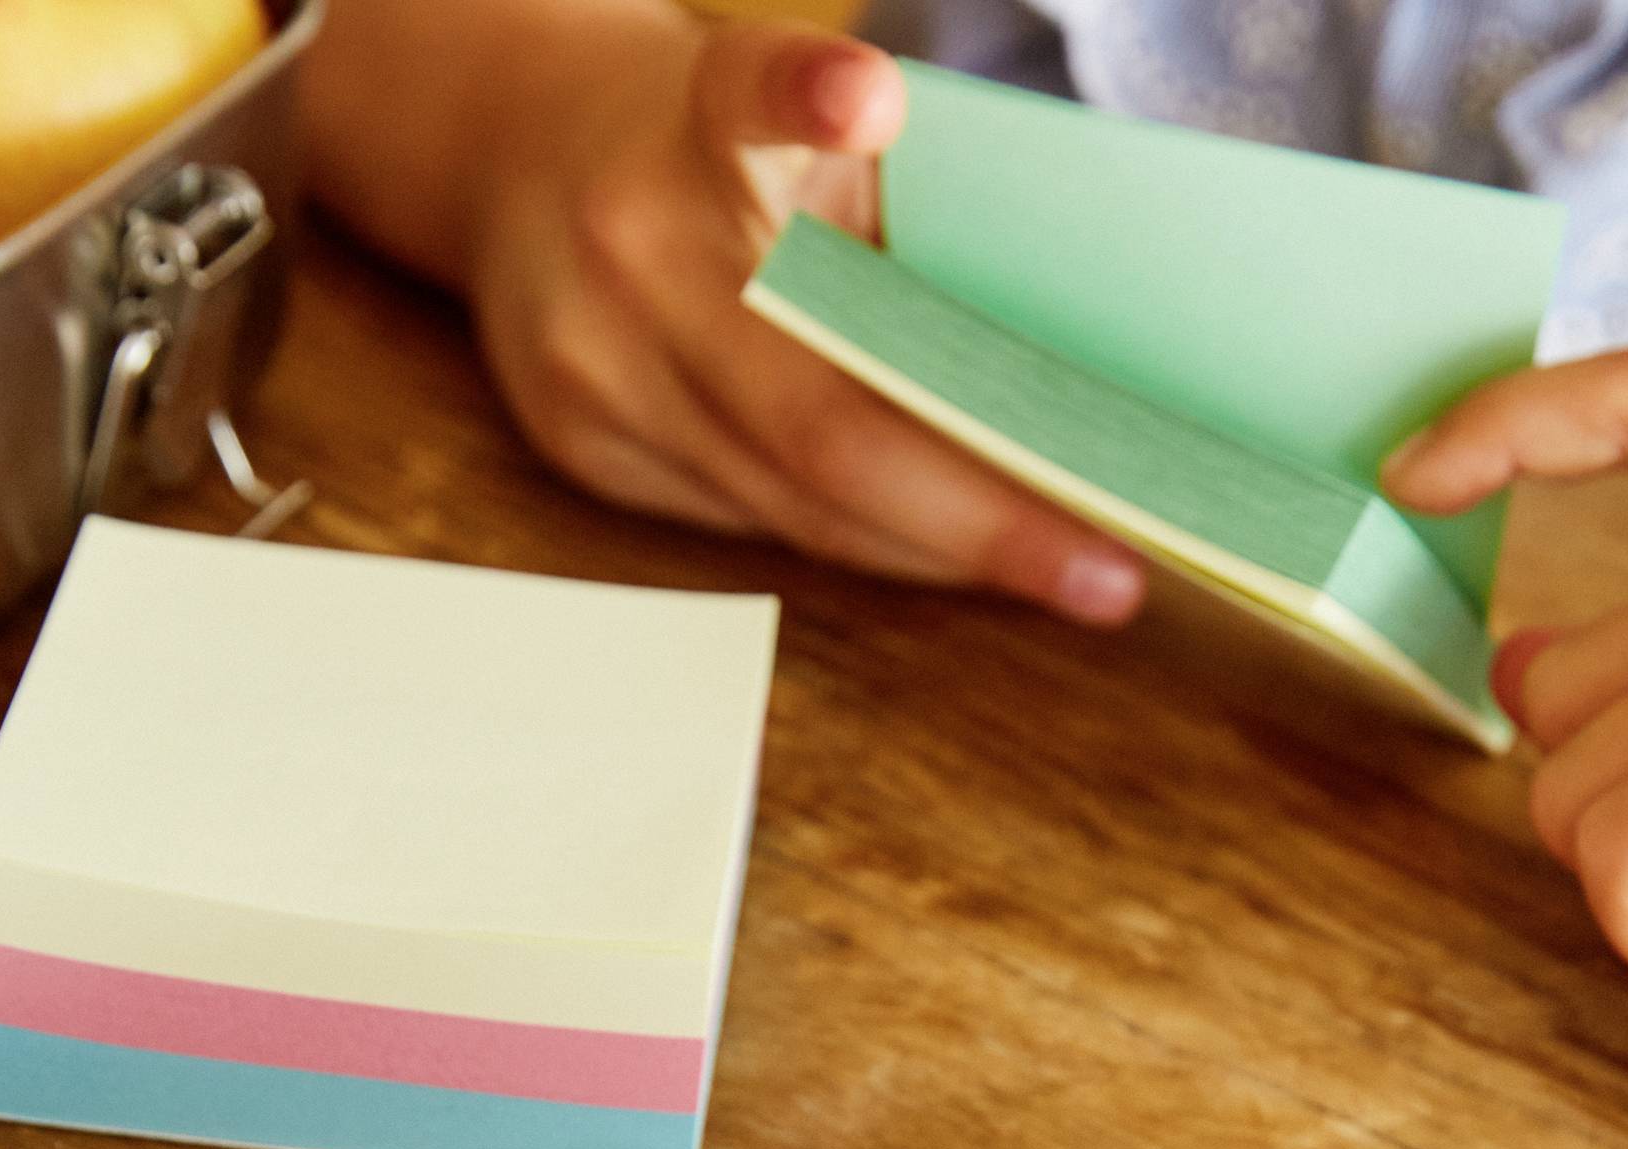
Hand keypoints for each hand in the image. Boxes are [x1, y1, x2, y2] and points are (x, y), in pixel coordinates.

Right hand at [453, 6, 1142, 622]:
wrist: (522, 157)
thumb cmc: (716, 151)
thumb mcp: (801, 132)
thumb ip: (896, 211)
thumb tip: (1074, 359)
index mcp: (702, 116)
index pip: (751, 93)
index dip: (806, 95)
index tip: (868, 95)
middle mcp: (634, 235)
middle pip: (819, 416)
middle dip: (978, 515)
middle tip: (1105, 570)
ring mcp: (593, 354)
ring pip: (793, 499)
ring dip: (941, 550)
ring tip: (1069, 575)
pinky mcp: (579, 439)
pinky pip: (751, 523)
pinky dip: (868, 542)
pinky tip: (956, 559)